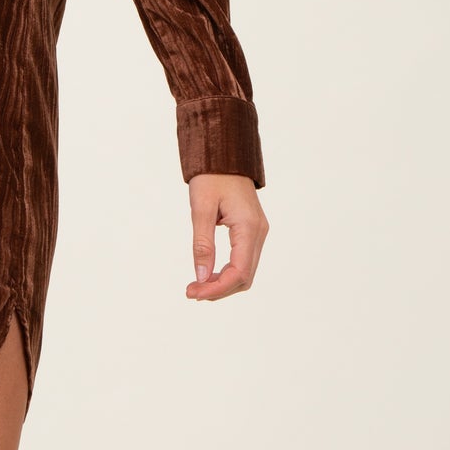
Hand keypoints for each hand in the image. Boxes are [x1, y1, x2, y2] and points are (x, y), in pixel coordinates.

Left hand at [184, 173, 267, 300]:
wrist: (224, 156)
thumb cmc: (211, 177)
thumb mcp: (200, 208)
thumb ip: (202, 243)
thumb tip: (201, 276)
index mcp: (248, 227)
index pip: (240, 272)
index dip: (217, 288)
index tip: (193, 293)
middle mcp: (259, 232)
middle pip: (245, 277)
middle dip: (219, 289)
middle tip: (191, 292)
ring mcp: (258, 232)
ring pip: (246, 272)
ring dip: (223, 283)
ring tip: (197, 286)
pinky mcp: (252, 231)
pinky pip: (244, 260)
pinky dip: (227, 272)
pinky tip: (208, 274)